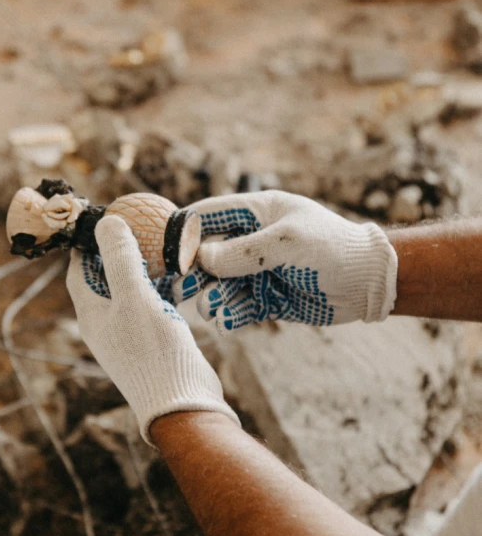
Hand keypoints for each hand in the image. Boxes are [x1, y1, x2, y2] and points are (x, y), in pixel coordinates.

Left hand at [66, 215, 239, 441]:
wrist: (183, 404)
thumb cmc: (154, 353)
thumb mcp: (136, 298)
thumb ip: (121, 259)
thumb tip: (106, 221)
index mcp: (91, 315)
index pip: (78, 270)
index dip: (85, 243)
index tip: (99, 217)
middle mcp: (105, 325)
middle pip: (104, 278)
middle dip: (117, 251)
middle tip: (135, 224)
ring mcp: (129, 335)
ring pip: (130, 291)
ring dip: (142, 268)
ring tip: (159, 243)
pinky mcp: (152, 342)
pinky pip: (151, 305)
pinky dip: (160, 287)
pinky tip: (179, 275)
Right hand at [172, 191, 397, 331]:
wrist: (369, 283)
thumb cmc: (333, 249)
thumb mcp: (287, 243)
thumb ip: (244, 251)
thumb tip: (202, 259)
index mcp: (256, 213)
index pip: (208, 216)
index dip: (184, 233)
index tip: (166, 253)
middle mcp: (252, 242)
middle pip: (207, 256)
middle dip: (192, 273)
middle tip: (176, 289)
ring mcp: (258, 272)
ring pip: (220, 286)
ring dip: (211, 297)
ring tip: (210, 308)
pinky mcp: (267, 299)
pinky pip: (238, 308)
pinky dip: (229, 316)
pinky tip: (226, 322)